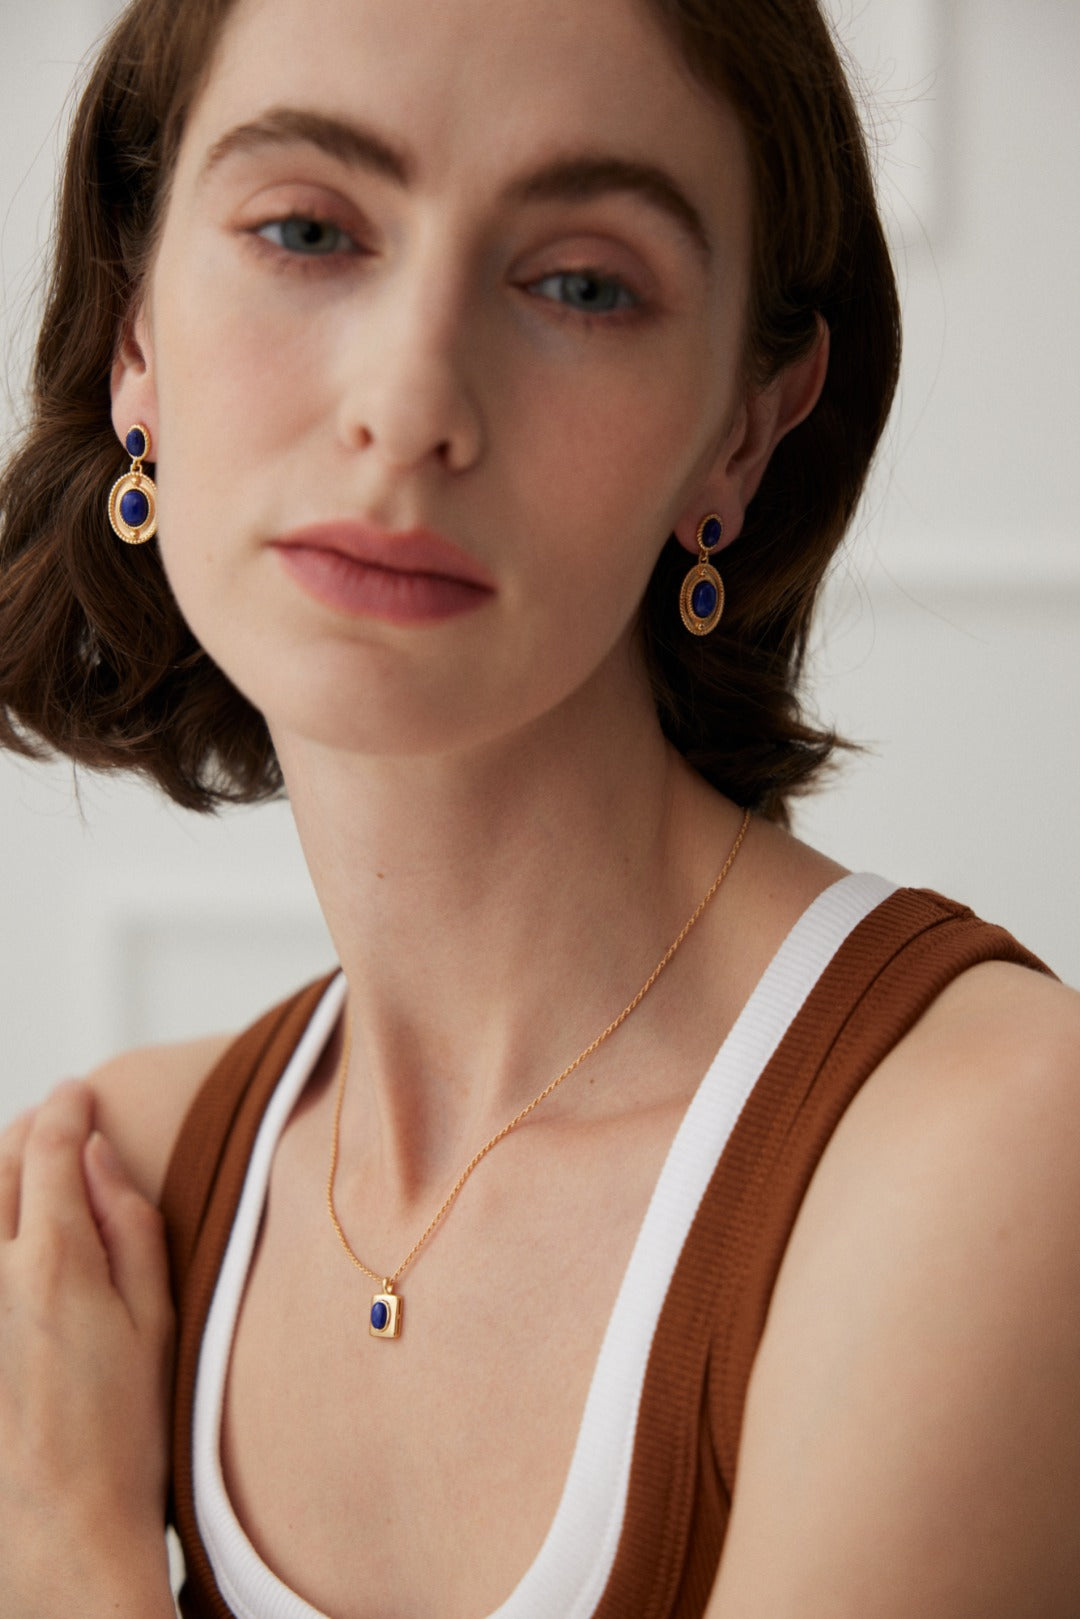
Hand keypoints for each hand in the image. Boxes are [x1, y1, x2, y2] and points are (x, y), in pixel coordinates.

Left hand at [0, 1082, 176, 1616]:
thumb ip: (129, 1226)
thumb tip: (98, 1156)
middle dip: (24, 1133)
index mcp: (56, 1264)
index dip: (67, 1110)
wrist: (62, 1530)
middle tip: (51, 1121)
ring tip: (22, 1172)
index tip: (80, 1092)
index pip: (51, 1151)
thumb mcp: (155, 1321)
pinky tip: (7, 1235)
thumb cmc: (126, 1433)